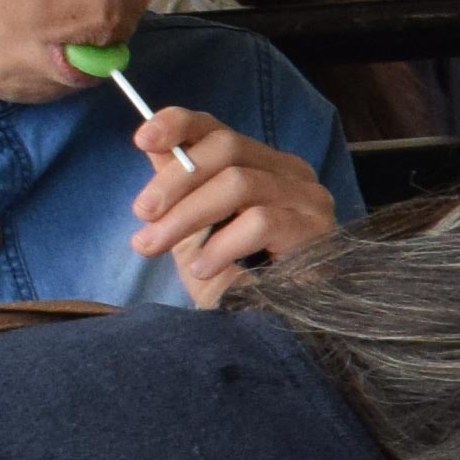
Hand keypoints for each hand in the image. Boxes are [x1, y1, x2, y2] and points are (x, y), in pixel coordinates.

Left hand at [133, 109, 337, 304]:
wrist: (272, 333)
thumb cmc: (235, 280)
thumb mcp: (193, 231)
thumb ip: (178, 188)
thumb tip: (151, 145)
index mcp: (261, 164)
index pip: (219, 129)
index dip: (179, 125)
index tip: (142, 139)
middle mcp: (291, 172)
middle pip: (227, 148)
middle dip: (174, 179)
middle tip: (142, 213)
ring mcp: (309, 200)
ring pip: (240, 183)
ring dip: (187, 215)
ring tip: (154, 245)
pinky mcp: (317, 232)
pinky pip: (260, 223)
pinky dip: (222, 245)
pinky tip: (203, 269)